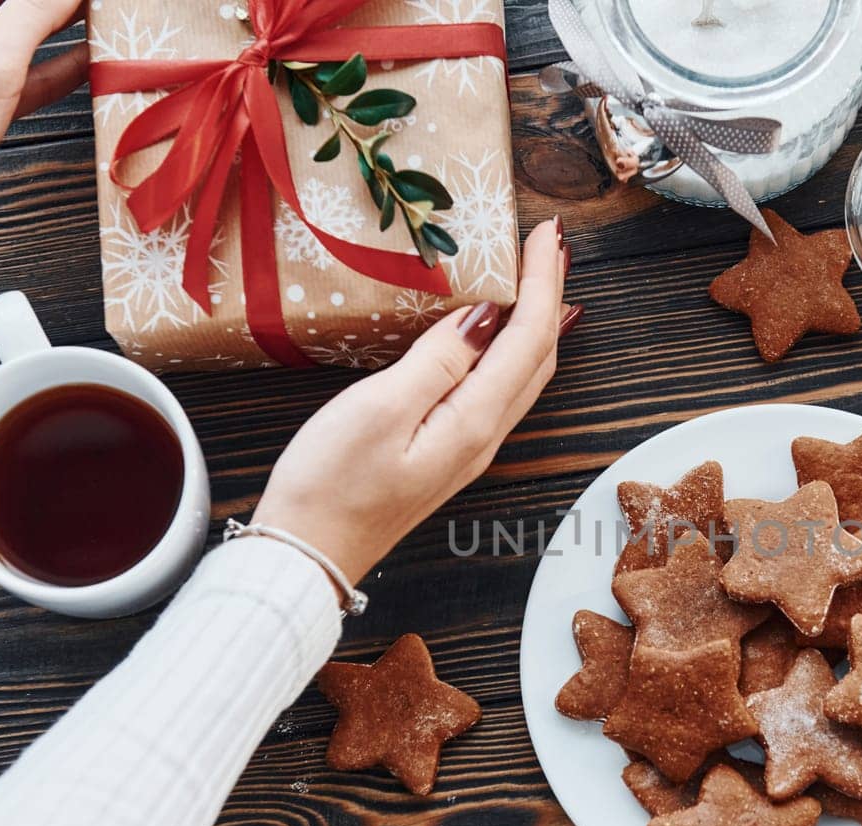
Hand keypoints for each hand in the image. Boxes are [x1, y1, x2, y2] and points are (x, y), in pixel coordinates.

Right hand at [253, 219, 570, 584]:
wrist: (308, 556)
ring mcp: (468, 448)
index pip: (528, 338)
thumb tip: (484, 318)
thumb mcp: (379, 409)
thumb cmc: (331, 484)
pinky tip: (500, 338)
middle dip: (551, 295)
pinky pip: (499, 391)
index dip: (543, 281)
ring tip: (540, 279)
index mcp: (474, 421)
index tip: (549, 233)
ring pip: (524, 376)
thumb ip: (438, 361)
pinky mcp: (447, 452)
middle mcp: (484, 436)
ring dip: (537, 323)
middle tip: (552, 245)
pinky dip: (512, 351)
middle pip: (538, 356)